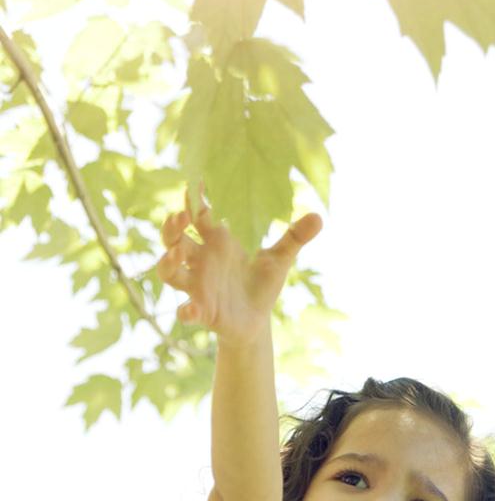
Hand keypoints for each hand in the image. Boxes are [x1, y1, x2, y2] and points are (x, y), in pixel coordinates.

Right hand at [157, 180, 322, 347]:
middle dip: (171, 227)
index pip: (197, 214)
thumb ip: (295, 237)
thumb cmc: (261, 284)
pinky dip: (186, 311)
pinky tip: (191, 310)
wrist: (257, 321)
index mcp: (217, 241)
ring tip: (178, 253)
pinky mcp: (202, 311)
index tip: (194, 180)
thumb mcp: (280, 259)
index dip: (192, 199)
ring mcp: (198, 285)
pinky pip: (186, 311)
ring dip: (168, 262)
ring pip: (169, 271)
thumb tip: (320, 217)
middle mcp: (202, 261)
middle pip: (174, 239)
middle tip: (180, 216)